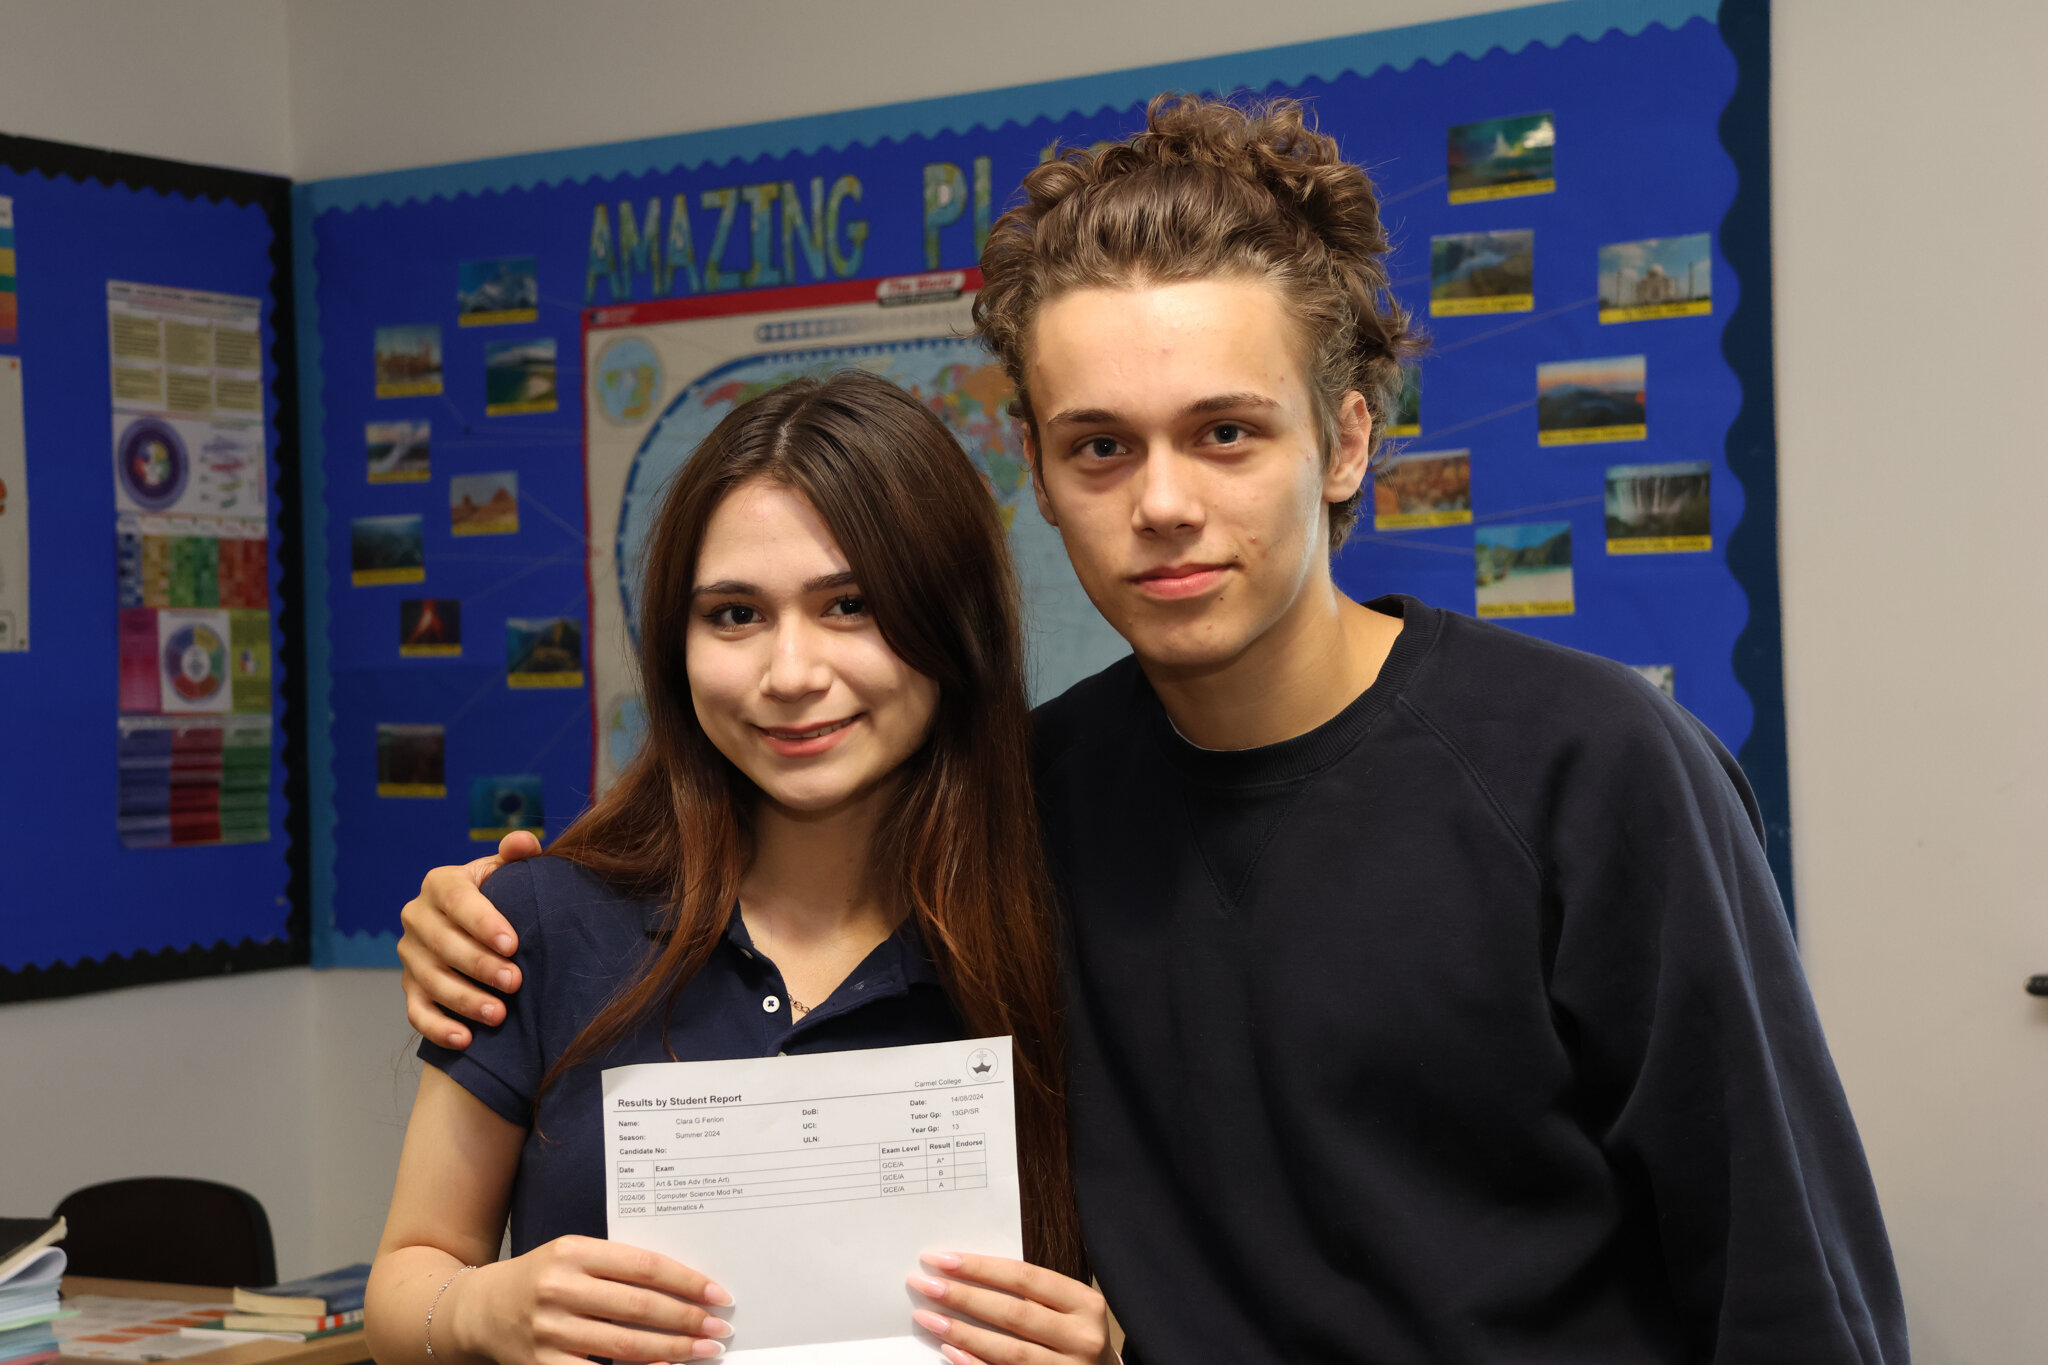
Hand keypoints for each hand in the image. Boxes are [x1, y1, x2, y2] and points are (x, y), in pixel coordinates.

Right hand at [398, 830, 542, 1047]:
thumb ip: (518, 855)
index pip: (458, 901)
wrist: (479, 928)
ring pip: (431, 981)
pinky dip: (438, 1028)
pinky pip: (417, 1013)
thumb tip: (523, 843)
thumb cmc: (502, 896)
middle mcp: (417, 918)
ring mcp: (410, 956)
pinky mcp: (409, 989)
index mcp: (440, 884)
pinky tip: (466, 1040)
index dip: (483, 922)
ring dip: (464, 1000)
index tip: (513, 943)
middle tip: (515, 981)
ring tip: (499, 1014)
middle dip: (479, 965)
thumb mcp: (507, 872)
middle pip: (443, 944)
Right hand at [446, 1235, 733, 1364]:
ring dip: (672, 1351)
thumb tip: (684, 1286)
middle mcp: (560, 1288)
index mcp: (574, 1251)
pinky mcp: (541, 1364)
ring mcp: (549, 1330)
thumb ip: (619, 1265)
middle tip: (718, 1328)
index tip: (718, 1294)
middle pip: (640, 1308)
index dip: (687, 1282)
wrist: (479, 1309)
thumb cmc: (540, 1278)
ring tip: (701, 1351)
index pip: (645, 1267)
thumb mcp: (574, 1255)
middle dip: (687, 1321)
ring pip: (625, 1345)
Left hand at [907, 1252, 1115, 1364]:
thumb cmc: (1074, 1338)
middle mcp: (1082, 1337)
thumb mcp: (1067, 1309)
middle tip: (925, 1284)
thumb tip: (965, 1273)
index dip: (980, 1268)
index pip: (1025, 1278)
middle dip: (963, 1296)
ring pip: (1008, 1350)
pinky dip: (976, 1364)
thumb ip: (1031, 1294)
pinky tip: (950, 1351)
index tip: (941, 1259)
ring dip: (962, 1332)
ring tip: (927, 1318)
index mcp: (1085, 1303)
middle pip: (1013, 1312)